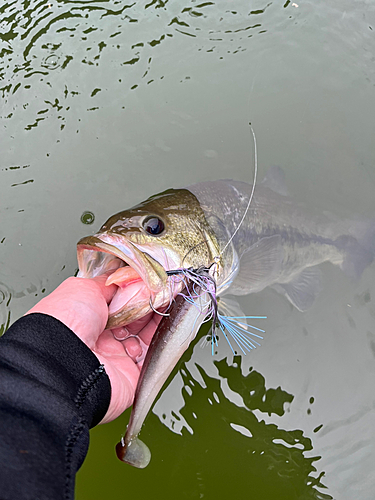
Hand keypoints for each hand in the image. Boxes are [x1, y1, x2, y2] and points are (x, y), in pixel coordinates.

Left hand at [26, 276, 161, 422]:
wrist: (64, 363)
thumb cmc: (65, 323)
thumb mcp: (84, 288)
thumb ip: (107, 284)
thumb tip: (124, 278)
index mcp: (85, 319)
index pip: (117, 304)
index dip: (134, 292)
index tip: (149, 283)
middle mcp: (99, 340)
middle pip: (133, 320)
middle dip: (148, 305)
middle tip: (160, 292)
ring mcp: (115, 359)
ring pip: (144, 338)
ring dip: (156, 322)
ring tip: (165, 305)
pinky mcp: (130, 377)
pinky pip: (152, 359)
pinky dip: (161, 343)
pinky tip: (165, 327)